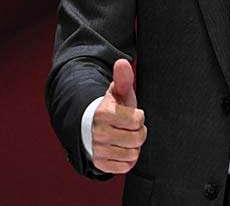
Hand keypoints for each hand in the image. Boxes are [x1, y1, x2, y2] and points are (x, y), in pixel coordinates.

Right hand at [91, 59, 146, 173]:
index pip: (137, 120)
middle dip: (138, 132)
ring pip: (133, 154)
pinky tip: (120, 149)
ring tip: (124, 138)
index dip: (138, 117)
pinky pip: (125, 166)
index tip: (131, 114)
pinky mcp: (100, 164)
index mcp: (104, 113)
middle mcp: (99, 133)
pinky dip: (126, 159)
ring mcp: (98, 150)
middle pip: (138, 138)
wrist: (90, 127)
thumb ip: (123, 78)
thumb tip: (123, 62)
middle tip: (129, 128)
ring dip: (132, 146)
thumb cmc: (111, 109)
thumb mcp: (117, 93)